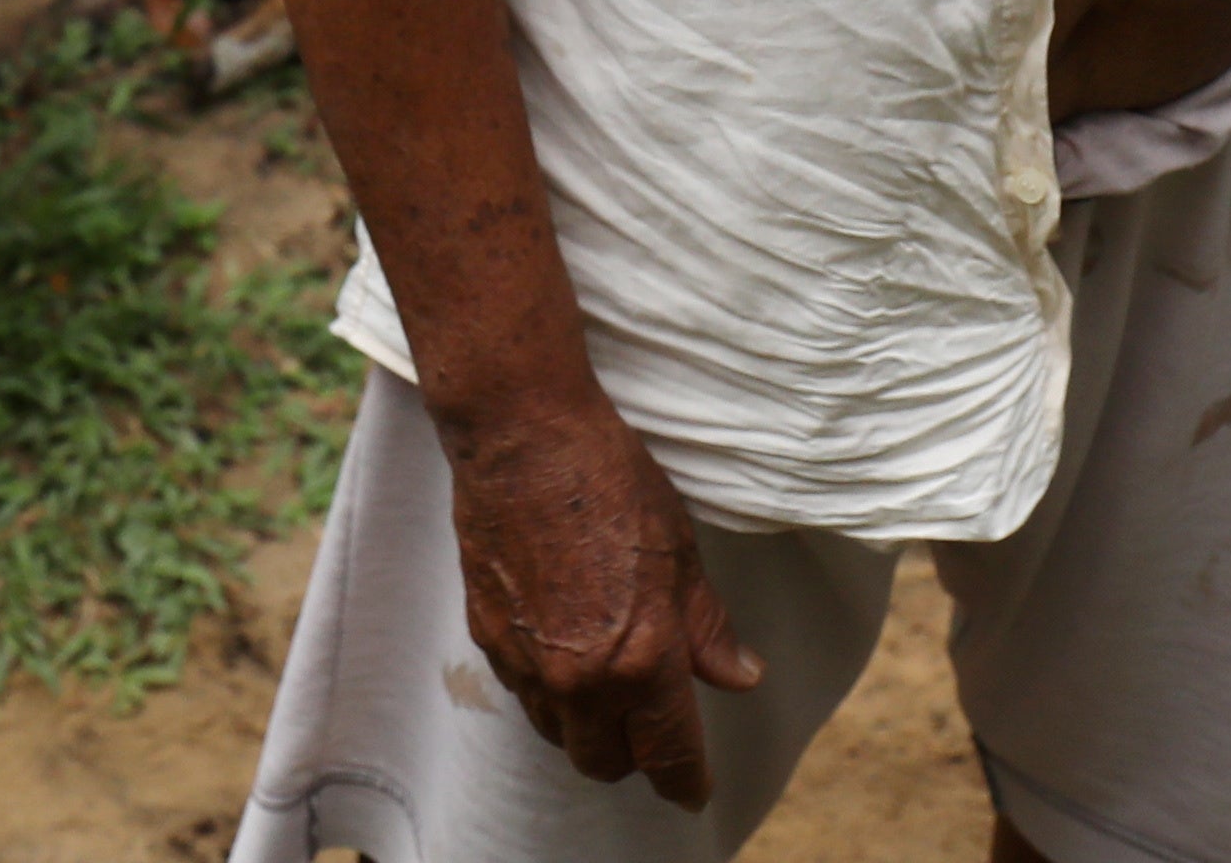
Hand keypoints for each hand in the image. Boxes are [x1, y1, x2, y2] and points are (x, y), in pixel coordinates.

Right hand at [434, 386, 766, 802]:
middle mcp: (580, 678)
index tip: (694, 792)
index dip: (686, 782)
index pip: (667, 755)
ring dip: (587, 726)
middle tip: (652, 727)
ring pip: (559, 735)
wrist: (523, 438)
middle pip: (604, 762)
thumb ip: (708, 628)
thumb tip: (741, 677)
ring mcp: (528, 663)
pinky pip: (524, 693)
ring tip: (609, 684)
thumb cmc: (611, 483)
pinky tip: (565, 647)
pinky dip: (549, 689)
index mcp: (641, 660)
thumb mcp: (682, 555)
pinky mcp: (489, 638)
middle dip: (632, 756)